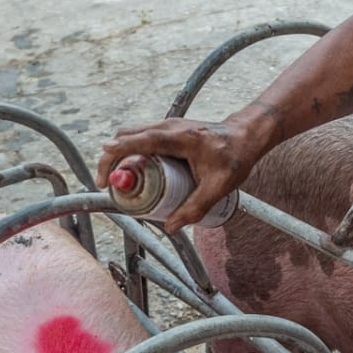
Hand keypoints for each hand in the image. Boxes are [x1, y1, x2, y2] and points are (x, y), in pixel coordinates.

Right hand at [98, 110, 274, 232]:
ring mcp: (167, 126)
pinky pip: (142, 138)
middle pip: (126, 137)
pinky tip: (137, 172)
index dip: (115, 158)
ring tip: (124, 183)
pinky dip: (132, 152)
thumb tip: (170, 226)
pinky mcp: (168, 130)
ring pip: (131, 136)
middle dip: (112, 161)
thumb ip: (195, 208)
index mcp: (178, 138)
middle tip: (112, 187)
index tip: (105, 180)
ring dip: (121, 157)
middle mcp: (168, 127)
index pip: (137, 142)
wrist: (246, 136)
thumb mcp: (217, 187)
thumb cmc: (234, 157)